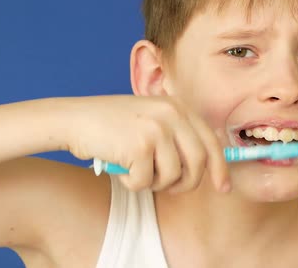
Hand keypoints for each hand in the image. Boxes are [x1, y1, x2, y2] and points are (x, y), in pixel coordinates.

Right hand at [66, 95, 228, 192]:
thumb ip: (178, 136)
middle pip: (198, 162)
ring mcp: (156, 128)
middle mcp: (172, 114)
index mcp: (178, 107)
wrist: (75, 119)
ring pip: (173, 175)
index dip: (220, 167)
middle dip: (187, 183)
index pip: (211, 141)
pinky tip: (121, 169)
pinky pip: (146, 181)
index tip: (222, 188)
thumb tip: (206, 166)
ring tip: (138, 172)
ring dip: (156, 184)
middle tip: (172, 189)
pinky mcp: (139, 145)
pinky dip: (133, 183)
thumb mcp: (153, 120)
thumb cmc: (113, 126)